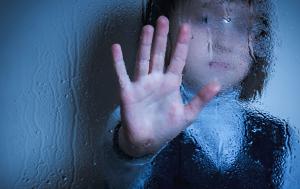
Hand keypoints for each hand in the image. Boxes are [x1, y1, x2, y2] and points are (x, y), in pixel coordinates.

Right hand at [111, 16, 219, 156]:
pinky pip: (122, 74)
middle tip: (164, 20)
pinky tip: (116, 48)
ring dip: (145, 44)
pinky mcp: (128, 91)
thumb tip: (218, 84)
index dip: (182, 44)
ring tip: (148, 28)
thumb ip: (201, 99)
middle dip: (162, 38)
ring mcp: (142, 84)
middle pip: (160, 54)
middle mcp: (156, 80)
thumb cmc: (166, 127)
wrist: (148, 141)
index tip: (186, 28)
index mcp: (171, 83)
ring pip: (143, 59)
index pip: (178, 59)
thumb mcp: (187, 114)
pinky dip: (118, 62)